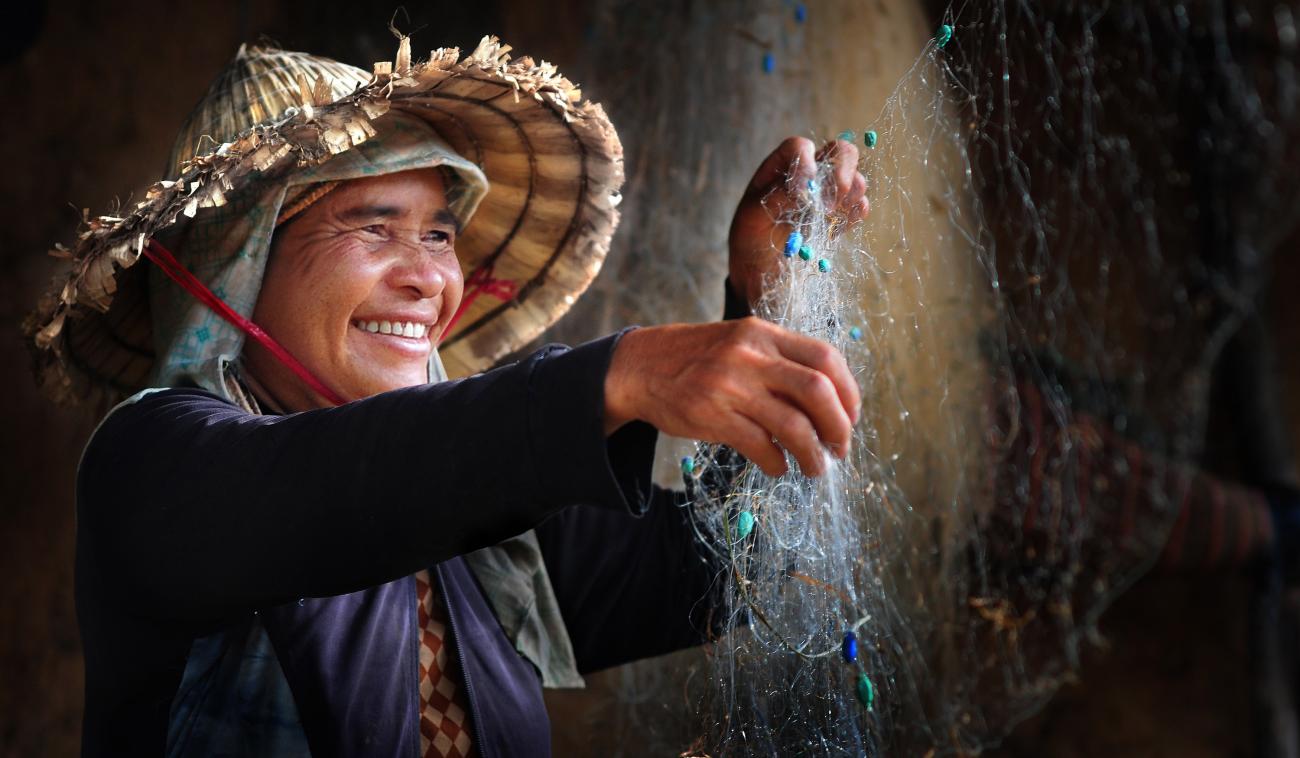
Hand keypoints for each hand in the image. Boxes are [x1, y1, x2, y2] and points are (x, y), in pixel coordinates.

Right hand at [604, 318, 860, 476]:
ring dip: (813, 454)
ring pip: (793, 425)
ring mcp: (730, 386)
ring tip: (816, 468)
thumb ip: (781, 361)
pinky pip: (760, 446)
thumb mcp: (742, 342)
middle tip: (840, 447)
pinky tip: (779, 467)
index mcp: (764, 333)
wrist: (641, 367)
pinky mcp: (712, 416)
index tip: (851, 416)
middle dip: (838, 426)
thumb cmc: (700, 358)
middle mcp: (750, 356)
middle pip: (817, 392)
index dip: (848, 392)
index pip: (825, 358)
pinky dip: (778, 463)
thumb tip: (830, 403)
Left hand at [727, 137, 868, 306]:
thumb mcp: (752, 216)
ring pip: (856, 178)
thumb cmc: (750, 235)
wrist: (760, 267)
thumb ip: (776, 197)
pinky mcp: (841, 216)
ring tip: (828, 217)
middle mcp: (810, 171)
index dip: (806, 163)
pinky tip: (835, 230)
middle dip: (843, 172)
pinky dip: (854, 214)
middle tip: (830, 204)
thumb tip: (806, 188)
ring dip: (850, 195)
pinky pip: (859, 206)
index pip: (800, 148)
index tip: (802, 192)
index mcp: (782, 165)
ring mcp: (829, 192)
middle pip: (840, 152)